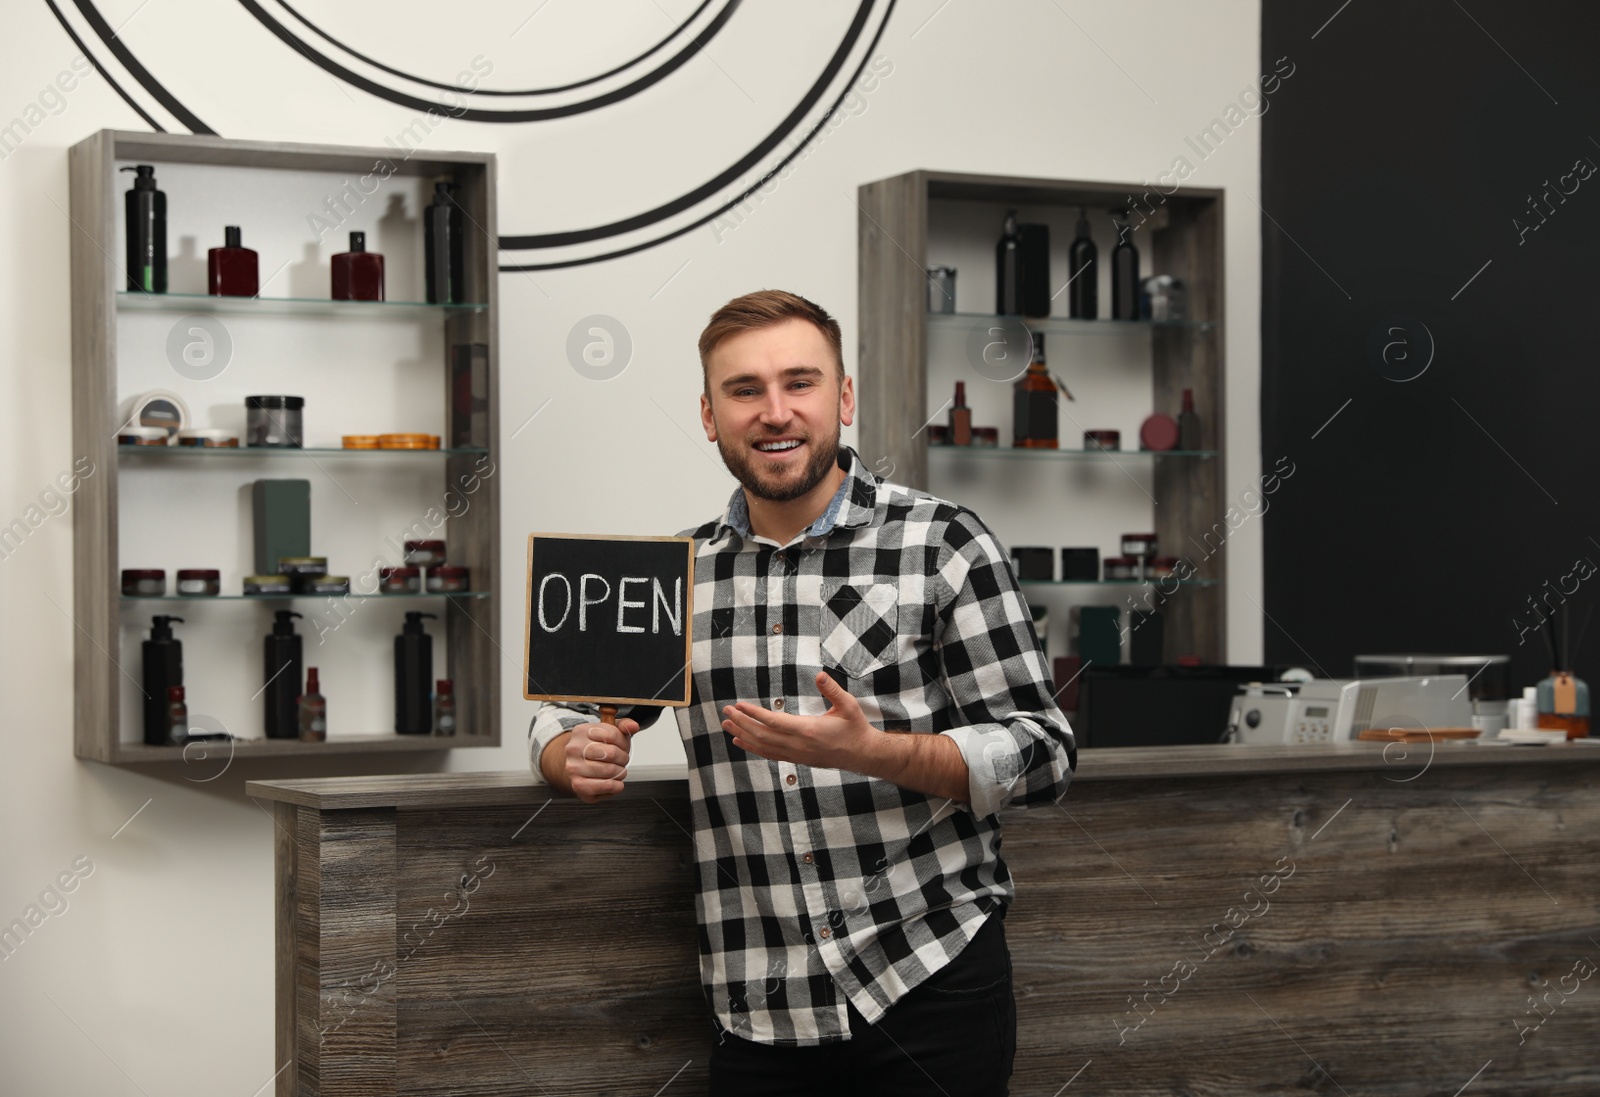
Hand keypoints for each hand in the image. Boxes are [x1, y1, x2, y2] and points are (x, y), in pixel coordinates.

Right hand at [564, 718, 639, 803]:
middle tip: (622, 760)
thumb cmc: (596, 749)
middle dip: (623, 758)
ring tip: (618, 771)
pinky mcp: (578, 785)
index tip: (622, 747)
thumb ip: (623, 725)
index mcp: (581, 731)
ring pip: (610, 770)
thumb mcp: (609, 732)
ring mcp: (574, 768)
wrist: (577, 767)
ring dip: (621, 772)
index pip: (612, 734)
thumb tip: (633, 726)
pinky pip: (606, 785)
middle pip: (611, 753)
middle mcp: (574, 749)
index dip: (623, 743)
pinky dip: (617, 785)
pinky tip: (615, 782)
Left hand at [721, 672, 878, 772]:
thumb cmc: (855, 728)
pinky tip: (740, 741)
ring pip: (762, 747)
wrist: (862, 754)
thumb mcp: (849, 705)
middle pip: (762, 735)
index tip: (738, 705)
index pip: (773, 722)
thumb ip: (832, 690)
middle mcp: (798, 745)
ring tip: (726, 725)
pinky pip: (769, 754)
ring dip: (742, 735)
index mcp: (808, 730)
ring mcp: (796, 754)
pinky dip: (752, 748)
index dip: (753, 714)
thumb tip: (819, 674)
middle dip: (741, 722)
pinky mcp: (796, 759)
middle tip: (725, 711)